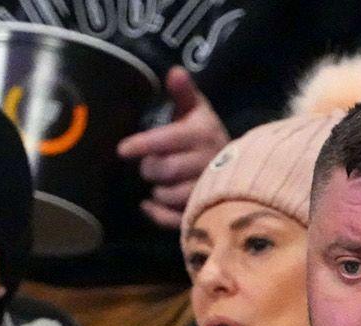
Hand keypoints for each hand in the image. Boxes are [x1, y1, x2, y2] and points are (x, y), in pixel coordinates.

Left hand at [117, 67, 228, 228]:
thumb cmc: (204, 135)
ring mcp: (208, 191)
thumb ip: (184, 92)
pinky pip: (175, 219)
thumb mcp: (196, 110)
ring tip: (157, 183)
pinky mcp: (204, 213)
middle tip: (148, 166)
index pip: (167, 140)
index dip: (142, 145)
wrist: (237, 167)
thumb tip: (174, 71)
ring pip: (169, 196)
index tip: (123, 149)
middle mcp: (208, 163)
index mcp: (203, 134)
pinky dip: (158, 213)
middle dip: (150, 168)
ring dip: (157, 190)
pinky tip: (149, 204)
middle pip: (164, 170)